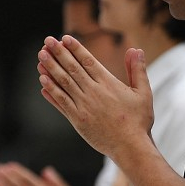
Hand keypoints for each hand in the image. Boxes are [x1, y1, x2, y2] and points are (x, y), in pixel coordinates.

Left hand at [37, 37, 153, 157]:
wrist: (130, 147)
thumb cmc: (139, 120)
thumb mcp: (143, 93)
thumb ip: (137, 70)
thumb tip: (136, 50)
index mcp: (108, 84)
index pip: (88, 61)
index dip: (75, 48)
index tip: (64, 38)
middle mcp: (93, 93)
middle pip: (72, 68)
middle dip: (58, 53)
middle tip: (47, 41)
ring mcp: (83, 107)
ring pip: (63, 83)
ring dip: (51, 69)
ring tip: (41, 57)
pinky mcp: (77, 120)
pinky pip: (61, 103)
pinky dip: (51, 92)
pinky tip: (43, 82)